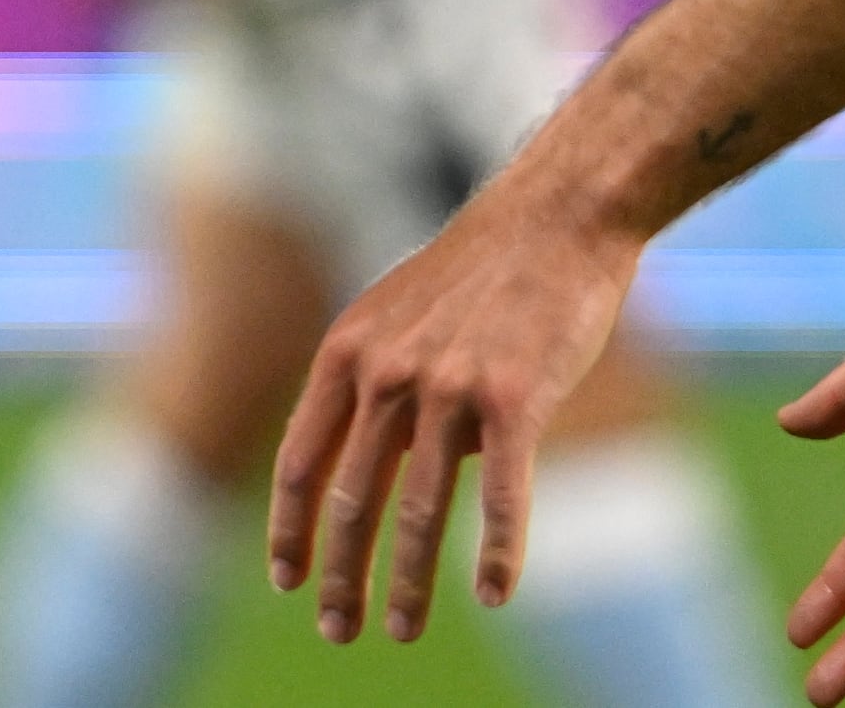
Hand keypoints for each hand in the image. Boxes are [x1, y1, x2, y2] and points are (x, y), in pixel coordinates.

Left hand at [265, 181, 636, 643]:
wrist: (557, 214)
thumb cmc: (482, 271)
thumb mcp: (398, 314)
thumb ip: (373, 385)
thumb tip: (369, 474)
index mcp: (349, 352)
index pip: (301, 463)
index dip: (289, 530)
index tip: (287, 581)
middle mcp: (389, 373)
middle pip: (351, 502)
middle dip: (341, 578)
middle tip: (339, 631)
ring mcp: (450, 387)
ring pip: (418, 512)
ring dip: (407, 584)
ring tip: (400, 630)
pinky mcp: (516, 398)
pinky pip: (502, 498)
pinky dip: (496, 555)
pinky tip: (491, 595)